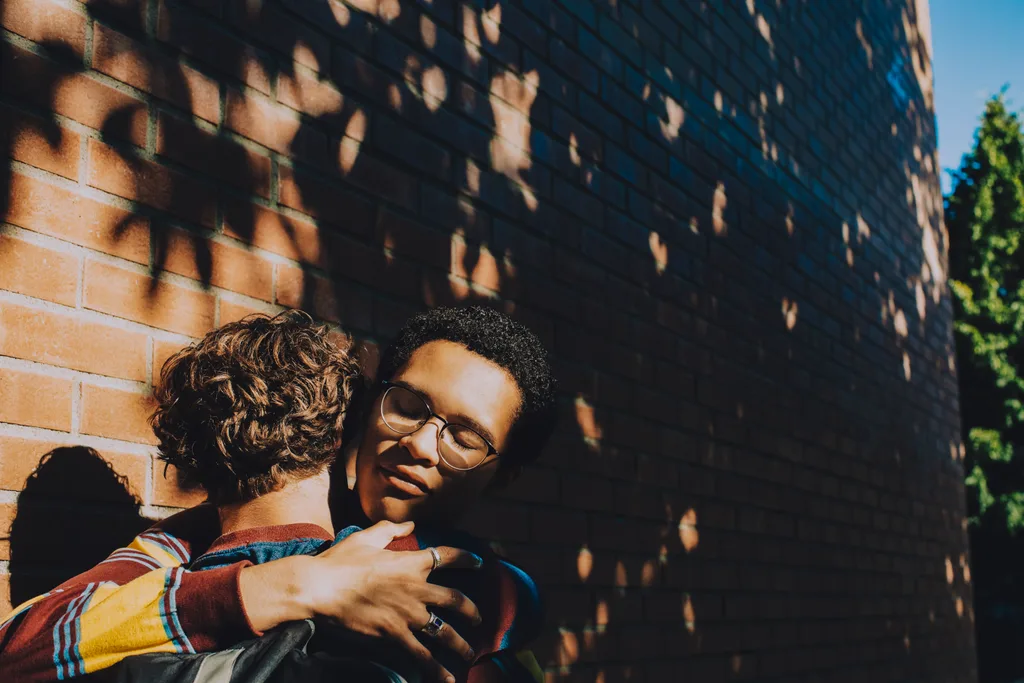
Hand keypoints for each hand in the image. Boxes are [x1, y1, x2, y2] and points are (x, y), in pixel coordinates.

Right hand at [242, 521, 481, 682]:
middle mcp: (417, 589)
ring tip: (470, 654)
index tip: (479, 562)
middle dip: (471, 610)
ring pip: (445, 632)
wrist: (321, 587)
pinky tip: (447, 679)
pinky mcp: (395, 635)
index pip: (447, 556)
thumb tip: (410, 526)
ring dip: (461, 644)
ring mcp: (408, 614)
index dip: (466, 559)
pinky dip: (436, 669)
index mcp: (411, 562)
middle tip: (479, 619)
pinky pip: (422, 655)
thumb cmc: (341, 561)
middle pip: (455, 600)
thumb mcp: (367, 538)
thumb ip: (391, 531)